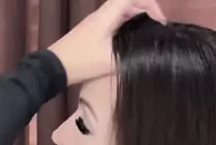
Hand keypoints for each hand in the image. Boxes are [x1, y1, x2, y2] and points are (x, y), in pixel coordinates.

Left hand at [48, 0, 165, 85]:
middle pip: (128, 2)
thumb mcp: (110, 60)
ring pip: (122, 12)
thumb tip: (149, 53)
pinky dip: (128, 26)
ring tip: (149, 35)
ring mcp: (97, 22)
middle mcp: (102, 14)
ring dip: (137, 19)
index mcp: (106, 15)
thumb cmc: (82, 61)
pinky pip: (115, 21)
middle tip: (158, 29)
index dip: (149, 4)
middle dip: (146, 11)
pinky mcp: (94, 31)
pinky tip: (133, 42)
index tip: (159, 21)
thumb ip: (130, 53)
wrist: (56, 67)